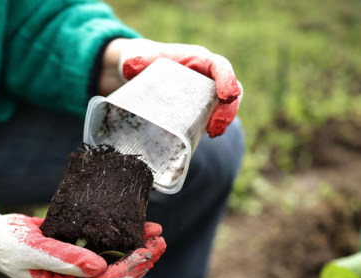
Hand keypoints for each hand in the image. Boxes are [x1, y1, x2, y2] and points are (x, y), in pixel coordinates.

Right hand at [0, 211, 165, 277]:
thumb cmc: (5, 244)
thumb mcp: (31, 250)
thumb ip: (64, 258)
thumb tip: (99, 266)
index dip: (126, 272)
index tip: (144, 256)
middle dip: (139, 261)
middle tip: (161, 243)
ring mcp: (75, 268)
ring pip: (113, 263)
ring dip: (136, 249)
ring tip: (157, 234)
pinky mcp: (76, 252)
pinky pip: (104, 248)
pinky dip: (121, 237)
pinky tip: (138, 226)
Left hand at [100, 38, 242, 137]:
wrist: (137, 71)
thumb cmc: (142, 59)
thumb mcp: (138, 58)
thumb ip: (135, 60)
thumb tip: (130, 67)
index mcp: (197, 59)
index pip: (220, 66)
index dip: (227, 81)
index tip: (227, 97)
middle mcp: (207, 75)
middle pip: (231, 89)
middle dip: (227, 109)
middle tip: (215, 127)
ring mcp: (206, 91)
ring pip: (226, 105)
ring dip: (223, 120)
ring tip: (212, 133)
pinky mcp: (200, 107)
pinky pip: (214, 115)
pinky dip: (213, 125)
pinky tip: (205, 136)